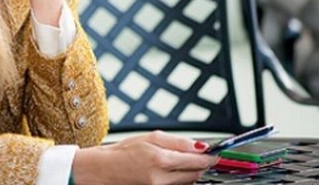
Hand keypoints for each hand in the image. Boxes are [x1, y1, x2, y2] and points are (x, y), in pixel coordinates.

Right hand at [72, 131, 218, 184]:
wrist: (102, 171)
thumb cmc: (121, 152)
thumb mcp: (148, 138)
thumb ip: (176, 141)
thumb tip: (199, 146)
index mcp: (160, 160)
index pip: (196, 161)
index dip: (209, 157)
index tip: (216, 154)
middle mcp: (162, 178)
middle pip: (195, 174)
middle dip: (201, 165)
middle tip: (203, 157)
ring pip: (188, 182)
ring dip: (191, 172)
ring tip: (182, 161)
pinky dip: (180, 179)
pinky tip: (172, 170)